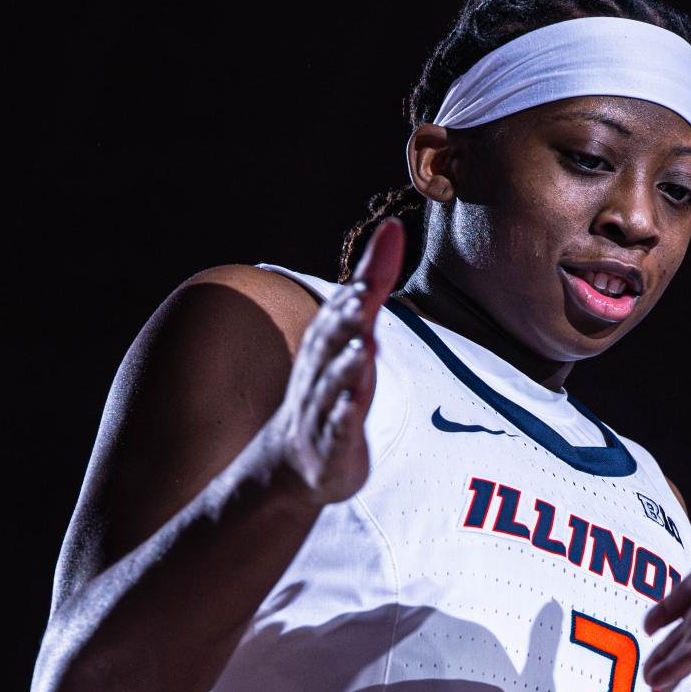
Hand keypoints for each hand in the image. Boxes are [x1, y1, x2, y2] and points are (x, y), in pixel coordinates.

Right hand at [265, 219, 403, 505]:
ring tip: (365, 344)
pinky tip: (354, 403)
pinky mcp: (334, 443)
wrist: (296, 462)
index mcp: (329, 342)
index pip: (346, 303)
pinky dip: (344, 414)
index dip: (366, 276)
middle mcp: (323, 369)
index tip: (390, 240)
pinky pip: (337, 427)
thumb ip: (373, 283)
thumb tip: (394, 229)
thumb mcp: (353, 331)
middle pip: (333, 339)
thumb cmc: (332, 387)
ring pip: (335, 383)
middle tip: (366, 293)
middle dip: (348, 316)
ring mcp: (325, 407)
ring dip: (348, 364)